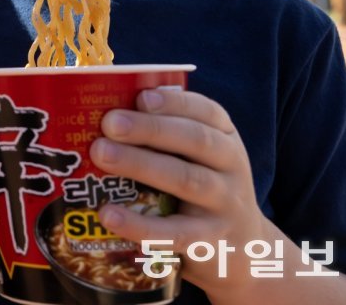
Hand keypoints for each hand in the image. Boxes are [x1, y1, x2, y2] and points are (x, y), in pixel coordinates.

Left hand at [90, 87, 269, 292]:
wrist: (243, 249)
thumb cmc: (202, 186)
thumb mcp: (196, 156)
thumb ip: (162, 134)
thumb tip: (102, 112)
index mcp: (225, 137)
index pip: (207, 111)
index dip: (174, 102)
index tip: (141, 97)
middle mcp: (231, 166)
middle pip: (196, 140)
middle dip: (151, 128)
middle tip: (109, 123)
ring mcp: (225, 205)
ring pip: (186, 181)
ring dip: (141, 165)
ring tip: (101, 154)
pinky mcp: (210, 242)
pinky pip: (175, 233)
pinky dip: (140, 225)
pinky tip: (108, 214)